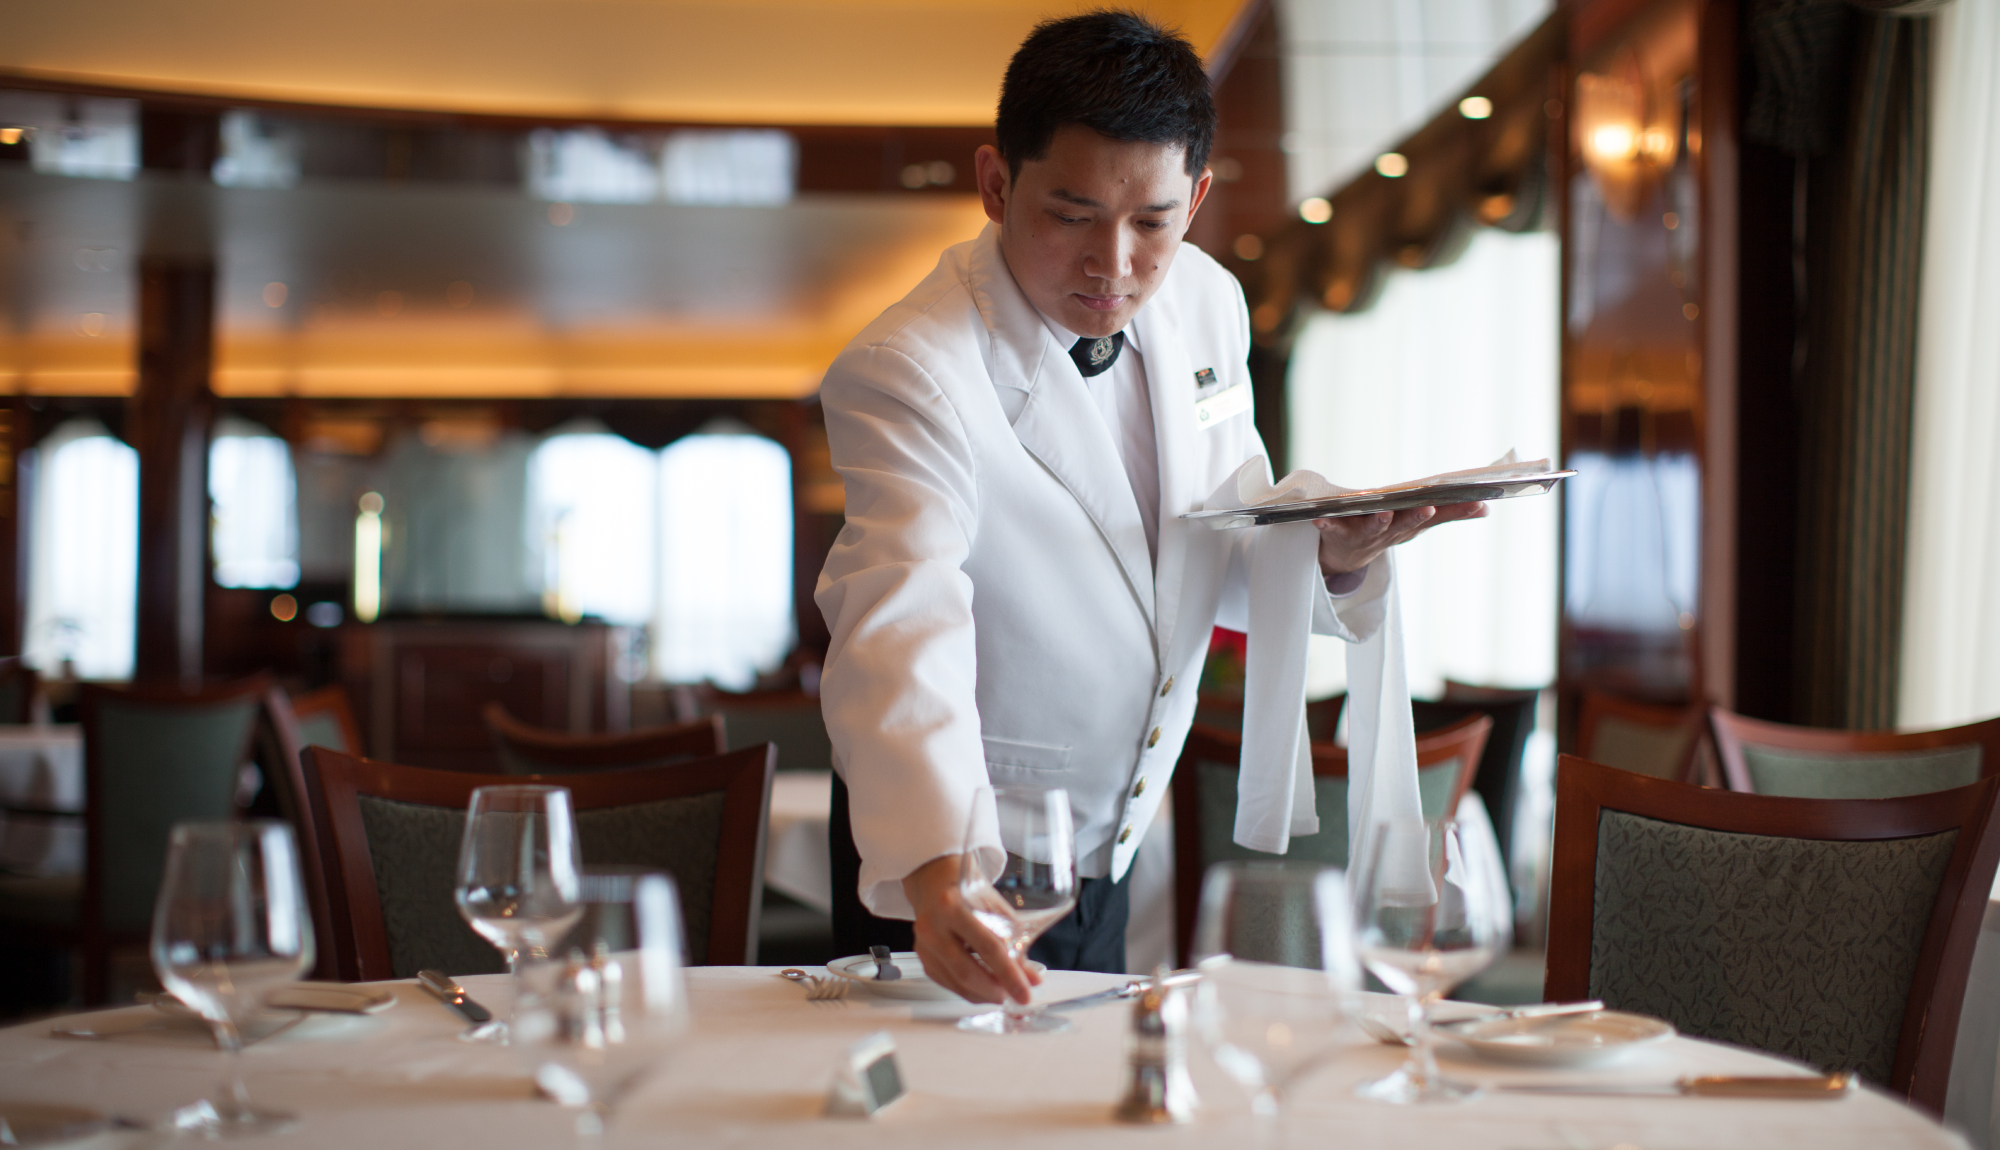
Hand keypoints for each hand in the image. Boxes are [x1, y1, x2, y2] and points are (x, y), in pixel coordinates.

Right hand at [902, 853, 1040, 1004]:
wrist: (933, 880)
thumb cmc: (966, 890)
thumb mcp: (995, 906)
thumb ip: (1014, 942)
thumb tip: (1032, 977)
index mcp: (952, 906)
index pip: (987, 947)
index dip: (1009, 974)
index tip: (1025, 992)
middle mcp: (933, 926)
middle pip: (967, 970)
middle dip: (996, 990)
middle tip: (1016, 997)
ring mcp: (924, 944)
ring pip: (956, 982)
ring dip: (983, 994)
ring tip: (1003, 993)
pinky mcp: (922, 957)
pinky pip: (947, 982)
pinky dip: (969, 990)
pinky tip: (984, 989)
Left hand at [1313, 501, 1488, 577]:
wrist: (1345, 557)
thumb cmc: (1387, 530)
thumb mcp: (1417, 524)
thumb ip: (1448, 513)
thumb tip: (1486, 507)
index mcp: (1410, 527)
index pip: (1437, 517)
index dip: (1457, 511)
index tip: (1478, 502)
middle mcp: (1390, 533)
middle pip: (1406, 526)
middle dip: (1416, 517)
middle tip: (1427, 508)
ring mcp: (1364, 536)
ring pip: (1374, 530)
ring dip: (1379, 522)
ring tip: (1383, 513)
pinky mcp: (1338, 535)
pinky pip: (1332, 530)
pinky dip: (1326, 525)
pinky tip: (1319, 518)